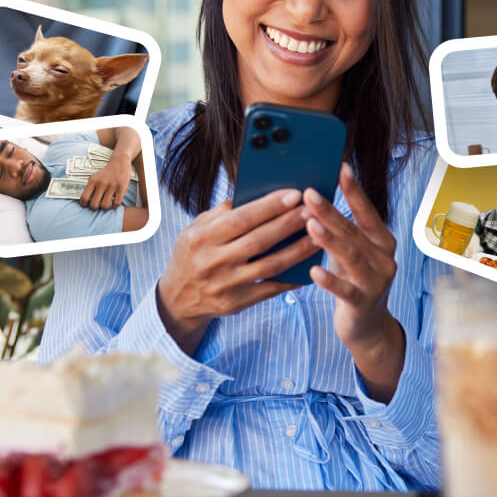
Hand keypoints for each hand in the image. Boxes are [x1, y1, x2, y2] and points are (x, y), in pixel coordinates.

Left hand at [80, 154, 131, 209]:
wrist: (119, 163)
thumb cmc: (106, 173)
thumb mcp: (94, 177)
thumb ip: (89, 187)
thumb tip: (85, 200)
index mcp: (93, 181)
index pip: (84, 197)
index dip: (84, 204)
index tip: (86, 205)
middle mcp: (102, 183)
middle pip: (94, 204)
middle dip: (95, 208)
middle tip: (97, 206)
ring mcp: (112, 186)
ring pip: (105, 205)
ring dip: (105, 208)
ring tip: (106, 204)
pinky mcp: (121, 188)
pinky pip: (116, 203)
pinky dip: (114, 206)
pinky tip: (114, 203)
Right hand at [156, 189, 316, 354]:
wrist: (177, 297)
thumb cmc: (193, 253)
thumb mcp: (196, 228)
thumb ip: (223, 212)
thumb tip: (258, 193)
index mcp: (201, 237)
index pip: (241, 219)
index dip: (270, 206)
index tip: (295, 194)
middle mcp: (212, 262)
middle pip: (259, 240)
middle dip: (289, 224)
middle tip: (313, 210)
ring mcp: (225, 285)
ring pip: (269, 265)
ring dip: (297, 250)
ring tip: (318, 236)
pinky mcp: (236, 303)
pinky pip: (269, 289)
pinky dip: (290, 278)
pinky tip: (308, 267)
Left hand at [303, 163, 404, 401]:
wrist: (368, 327)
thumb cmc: (353, 281)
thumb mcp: (351, 253)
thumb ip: (341, 230)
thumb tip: (313, 199)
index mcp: (382, 241)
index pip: (366, 211)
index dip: (354, 190)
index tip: (340, 168)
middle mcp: (384, 258)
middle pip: (354, 231)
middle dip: (331, 211)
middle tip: (309, 193)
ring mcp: (376, 281)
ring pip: (352, 256)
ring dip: (330, 239)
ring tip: (310, 225)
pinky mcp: (364, 303)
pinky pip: (346, 290)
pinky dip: (330, 279)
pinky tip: (313, 271)